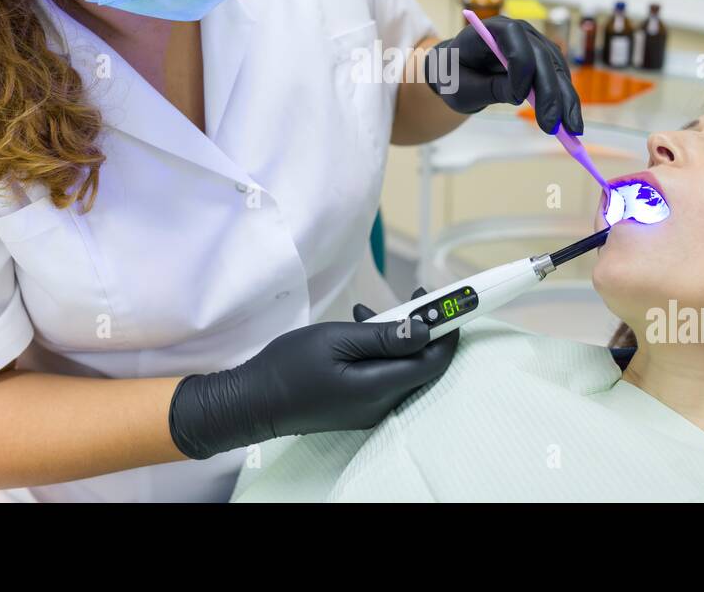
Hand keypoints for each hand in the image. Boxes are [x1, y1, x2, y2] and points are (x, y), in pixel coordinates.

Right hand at [167, 288, 457, 458]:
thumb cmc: (289, 366)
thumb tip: (426, 330)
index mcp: (379, 388)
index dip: (448, 331)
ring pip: (403, 368)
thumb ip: (384, 337)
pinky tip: (361, 328)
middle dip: (424, 328)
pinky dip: (382, 350)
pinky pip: (385, 375)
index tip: (451, 302)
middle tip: (415, 296)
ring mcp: (369, 407)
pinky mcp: (358, 405)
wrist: (252, 401)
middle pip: (422, 365)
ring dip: (399, 336)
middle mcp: (381, 404)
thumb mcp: (336, 340)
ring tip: (372, 311)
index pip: (434, 361)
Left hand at [424, 16, 583, 134]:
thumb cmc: (455, 76)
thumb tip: (519, 96)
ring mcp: (535, 44)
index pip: (514, 38)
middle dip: (550, 93)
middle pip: (542, 57)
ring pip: (557, 70)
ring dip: (566, 100)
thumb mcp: (462, 88)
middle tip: (552, 125)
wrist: (459, 72)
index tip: (518, 99)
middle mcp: (520, 32)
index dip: (520, 66)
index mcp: (492, 29)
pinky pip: (560, 78)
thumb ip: (489, 89)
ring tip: (571, 131)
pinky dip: (566, 100)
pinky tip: (570, 122)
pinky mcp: (545, 60)